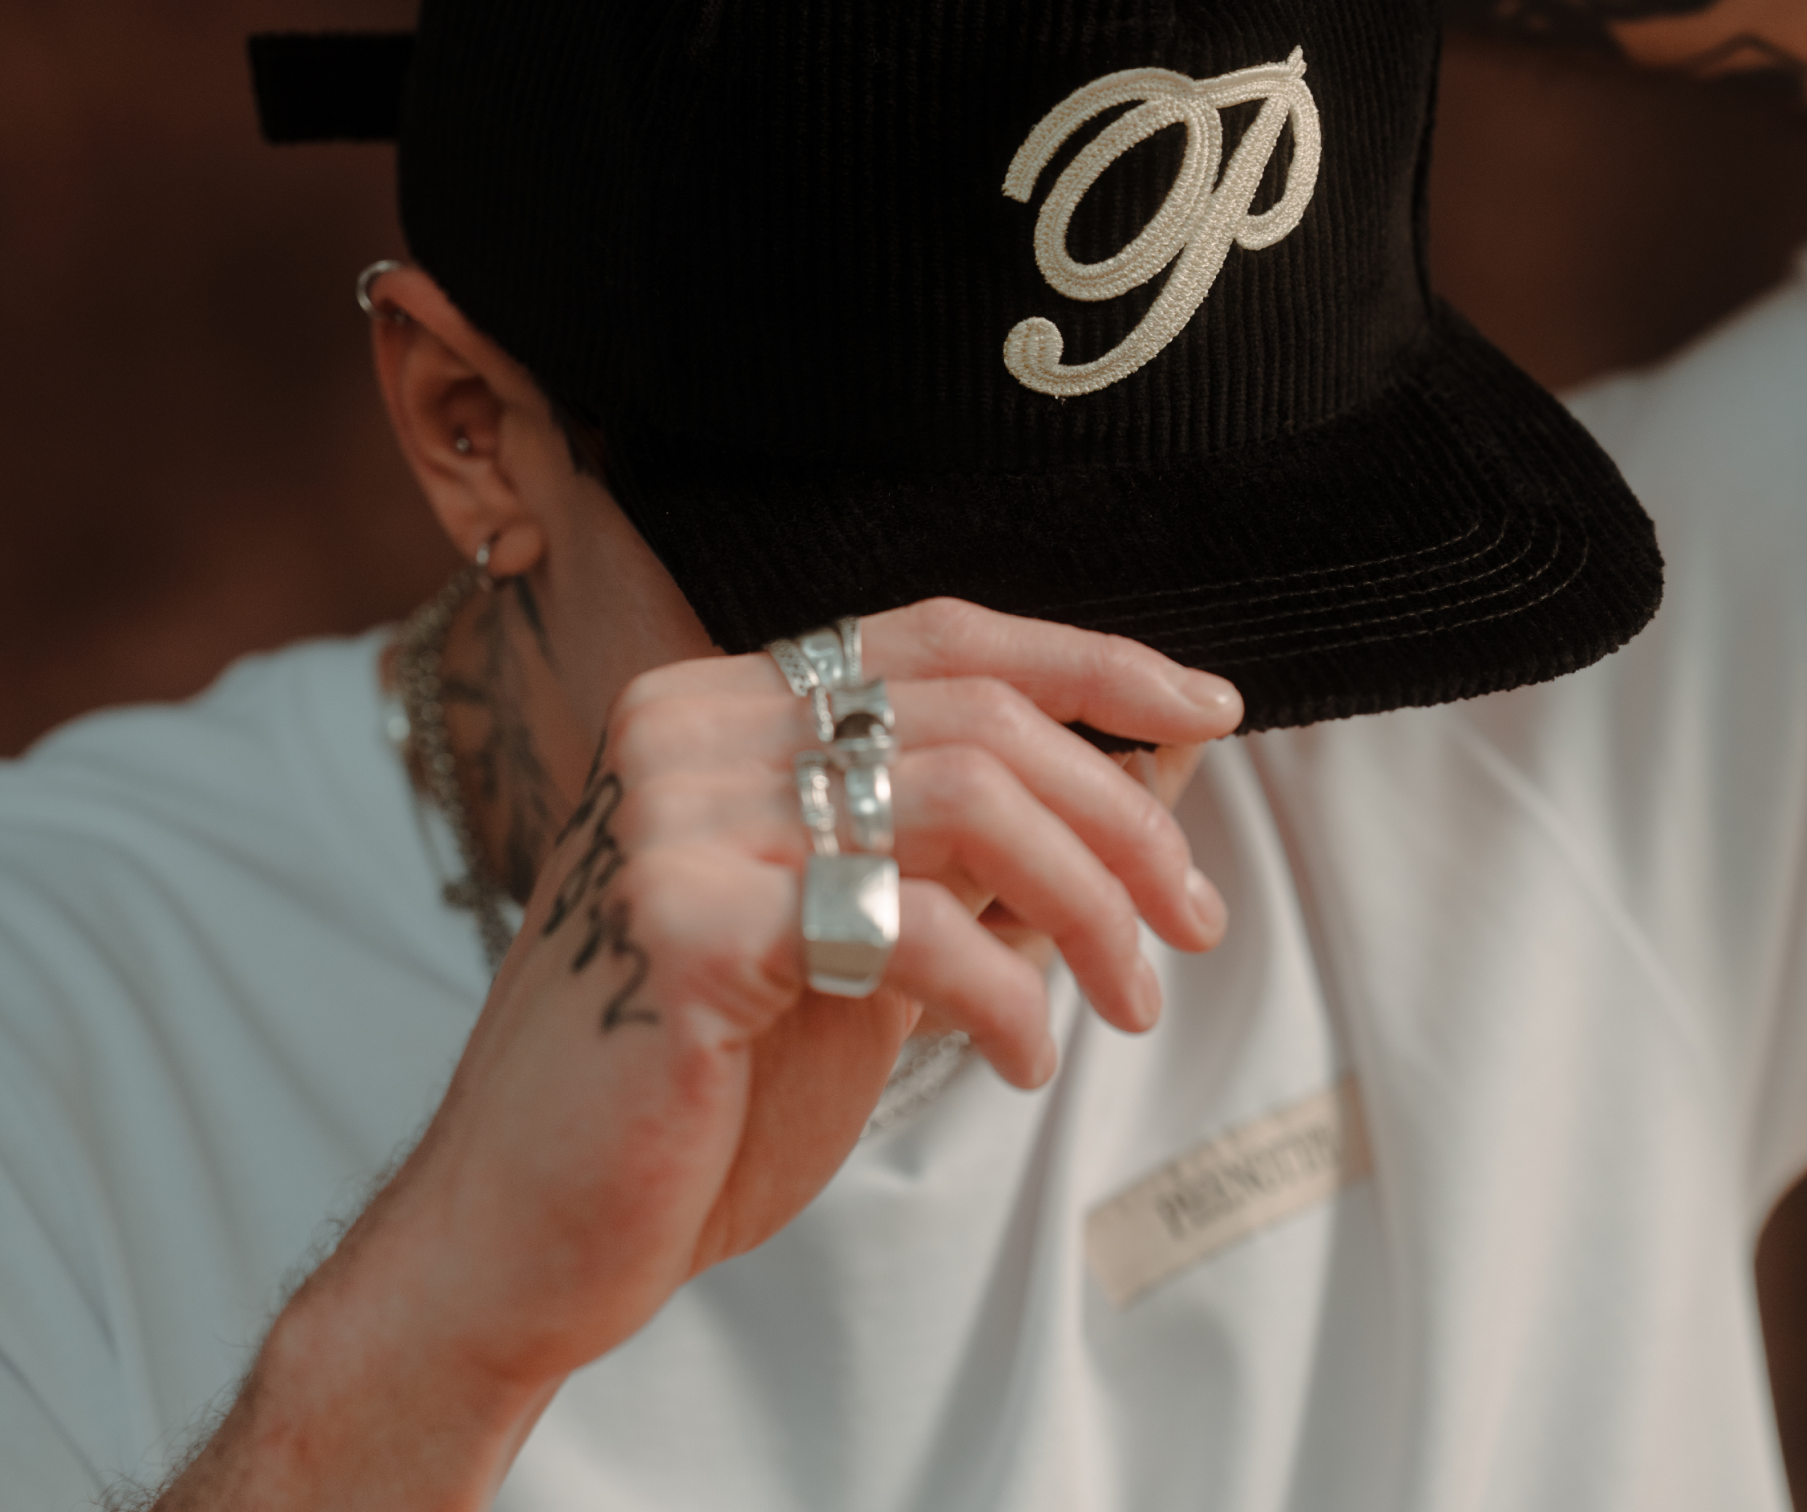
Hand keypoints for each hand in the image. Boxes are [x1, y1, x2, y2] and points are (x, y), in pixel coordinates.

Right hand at [324, 601, 1238, 1420]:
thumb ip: (989, 847)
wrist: (531, 1237)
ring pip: (965, 798)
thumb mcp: (872, 938)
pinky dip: (1005, 994)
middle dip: (1122, 814)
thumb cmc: (708, 1089)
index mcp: (723, 708)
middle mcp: (686, 727)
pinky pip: (908, 924)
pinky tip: (1020, 1059)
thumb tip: (1162, 764)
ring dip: (1090, 904)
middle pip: (976, 715)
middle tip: (1196, 916)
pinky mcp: (677, 919)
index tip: (1208, 709)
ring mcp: (672, 813)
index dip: (1090, 662)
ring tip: (1132, 998)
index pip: (941, 636)